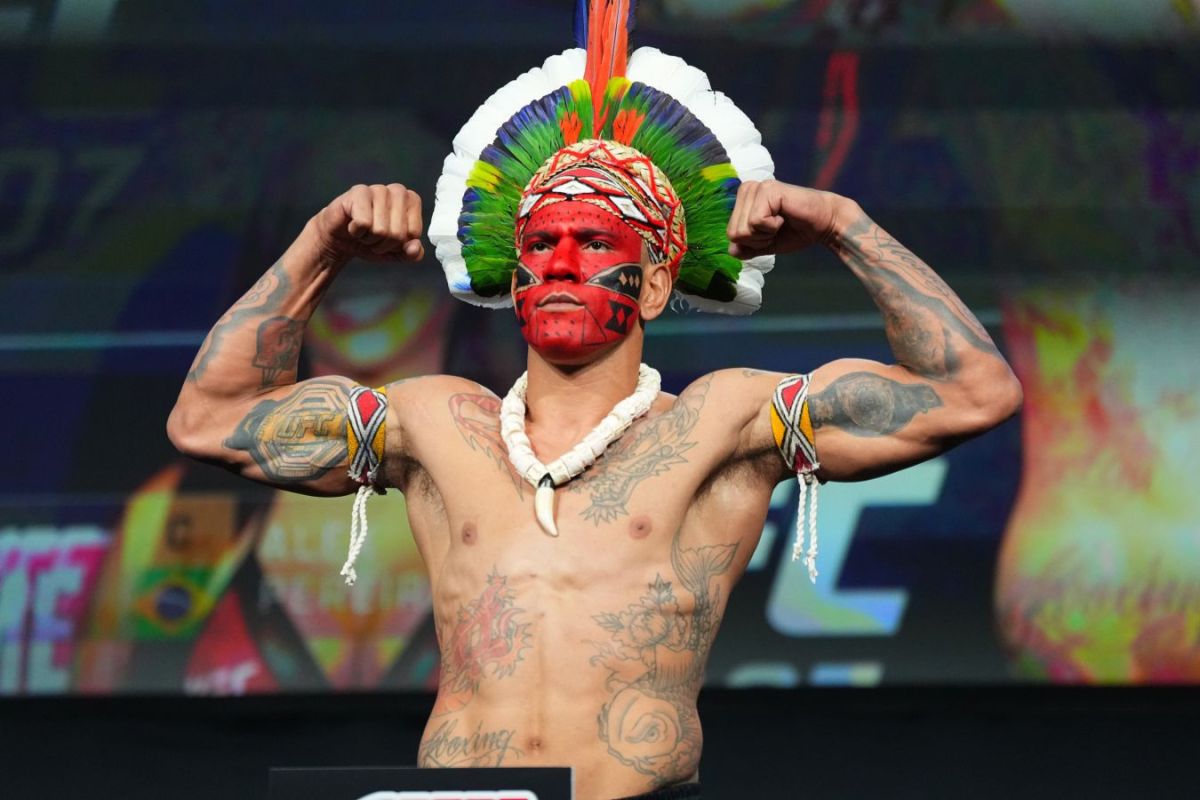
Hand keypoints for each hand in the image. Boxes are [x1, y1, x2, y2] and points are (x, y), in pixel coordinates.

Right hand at [310, 183, 424, 262]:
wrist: (341, 239)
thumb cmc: (371, 241)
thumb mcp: (396, 253)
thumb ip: (412, 254)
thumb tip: (415, 248)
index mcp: (412, 201)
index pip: (413, 234)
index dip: (398, 245)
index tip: (388, 239)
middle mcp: (398, 191)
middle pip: (398, 234)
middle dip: (383, 244)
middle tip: (373, 237)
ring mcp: (378, 189)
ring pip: (381, 230)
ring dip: (369, 239)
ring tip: (363, 231)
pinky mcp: (358, 192)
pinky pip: (363, 223)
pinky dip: (357, 232)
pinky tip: (353, 225)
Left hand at [726, 180, 849, 258]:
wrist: (824, 224)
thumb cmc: (796, 231)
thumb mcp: (766, 244)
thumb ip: (747, 248)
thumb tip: (731, 251)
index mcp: (743, 200)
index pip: (731, 234)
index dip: (752, 242)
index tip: (772, 232)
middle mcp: (747, 189)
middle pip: (734, 232)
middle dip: (758, 239)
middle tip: (777, 227)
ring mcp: (757, 187)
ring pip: (743, 228)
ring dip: (765, 233)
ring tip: (781, 221)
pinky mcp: (768, 189)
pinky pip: (756, 221)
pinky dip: (772, 227)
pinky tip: (784, 217)